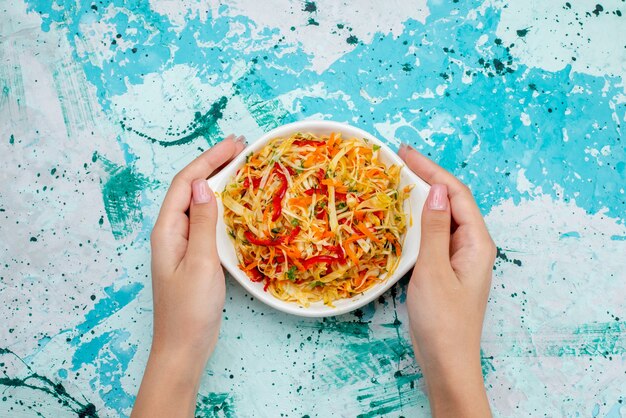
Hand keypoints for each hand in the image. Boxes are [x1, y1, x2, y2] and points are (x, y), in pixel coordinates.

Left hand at [133, 135, 245, 417]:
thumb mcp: (200, 264)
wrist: (183, 347)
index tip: (234, 143)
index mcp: (167, 231)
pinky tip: (235, 203)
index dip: (208, 159)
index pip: (185, 183)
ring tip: (241, 166)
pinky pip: (206, 220)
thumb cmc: (189, 310)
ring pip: (199, 203)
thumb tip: (201, 185)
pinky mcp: (194, 256)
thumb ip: (202, 224)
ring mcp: (182, 244)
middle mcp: (172, 232)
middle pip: (189, 188)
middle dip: (213, 164)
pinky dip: (221, 204)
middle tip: (241, 146)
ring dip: (217, 181)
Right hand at [398, 144, 495, 417]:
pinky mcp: (445, 268)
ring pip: (441, 216)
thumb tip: (435, 190)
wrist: (446, 363)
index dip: (432, 169)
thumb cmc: (443, 321)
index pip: (456, 194)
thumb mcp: (433, 271)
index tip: (406, 153)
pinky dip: (418, 218)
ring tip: (399, 178)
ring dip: (422, 195)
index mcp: (476, 242)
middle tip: (399, 158)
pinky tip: (403, 214)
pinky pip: (433, 234)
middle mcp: (471, 245)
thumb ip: (433, 230)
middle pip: (451, 201)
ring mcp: (458, 257)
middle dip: (427, 177)